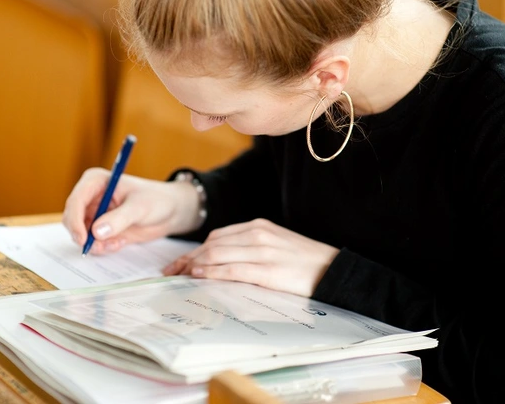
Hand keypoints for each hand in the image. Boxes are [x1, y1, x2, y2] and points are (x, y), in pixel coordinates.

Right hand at [63, 168, 201, 254]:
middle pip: (72, 219)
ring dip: (96, 244)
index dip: (75, 221)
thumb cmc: (156, 200)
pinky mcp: (100, 228)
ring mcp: (94, 213)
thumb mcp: (140, 207)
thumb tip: (97, 232)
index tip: (84, 238)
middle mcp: (90, 197)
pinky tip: (120, 243)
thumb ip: (119, 219)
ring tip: (117, 243)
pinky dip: (103, 247)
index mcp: (96, 181)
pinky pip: (92, 242)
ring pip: (80, 234)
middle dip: (84, 236)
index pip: (76, 200)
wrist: (169, 211)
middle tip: (101, 246)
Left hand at [162, 219, 338, 297]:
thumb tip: (221, 261)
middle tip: (170, 272)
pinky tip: (199, 276)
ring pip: (217, 254)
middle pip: (212, 244)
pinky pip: (232, 269)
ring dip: (194, 266)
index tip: (179, 263)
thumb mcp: (276, 245)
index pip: (216, 236)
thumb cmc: (304, 262)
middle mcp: (257, 234)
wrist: (334, 270)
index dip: (194, 250)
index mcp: (258, 227)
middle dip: (188, 259)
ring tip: (178, 276)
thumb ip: (250, 248)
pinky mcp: (267, 269)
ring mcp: (262, 251)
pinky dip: (212, 272)